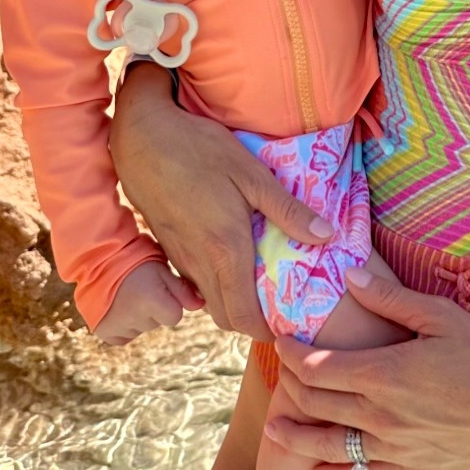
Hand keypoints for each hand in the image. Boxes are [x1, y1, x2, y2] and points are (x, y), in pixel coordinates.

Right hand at [91, 260, 198, 345]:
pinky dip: (124, 325)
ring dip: (138, 316)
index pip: (174, 317)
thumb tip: (202, 305)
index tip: (159, 288)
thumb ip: (183, 289)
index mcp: (151, 300)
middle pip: (157, 323)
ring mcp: (117, 326)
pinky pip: (124, 336)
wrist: (98, 258)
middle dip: (153, 308)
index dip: (170, 302)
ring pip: (141, 328)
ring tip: (127, 293)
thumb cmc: (135, 259)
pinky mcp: (104, 331)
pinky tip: (118, 306)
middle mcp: (134, 317)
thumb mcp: (162, 268)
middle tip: (140, 287)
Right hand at [108, 64, 336, 339]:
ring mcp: (179, 258)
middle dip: (251, 322)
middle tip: (278, 305)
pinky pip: (192, 282)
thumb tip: (326, 236)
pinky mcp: (167, 247)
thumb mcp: (251, 174)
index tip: (289, 323)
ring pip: (208, 301)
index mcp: (225, 251)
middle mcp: (199, 264)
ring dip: (232, 303)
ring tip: (259, 284)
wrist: (143, 138)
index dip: (266, 331)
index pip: (244, 317)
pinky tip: (229, 261)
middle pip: (225, 318)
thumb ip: (287, 209)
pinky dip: (213, 285)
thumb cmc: (200, 150)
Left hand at [266, 267, 469, 469]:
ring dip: (297, 435)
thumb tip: (351, 277)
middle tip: (279, 373)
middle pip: (316, 403)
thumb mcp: (444, 317)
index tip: (280, 340)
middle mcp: (380, 415)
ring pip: (328, 446)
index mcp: (384, 373)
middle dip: (290, 387)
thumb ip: (393, 299)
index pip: (317, 366)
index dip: (291, 353)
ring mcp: (394, 447)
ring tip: (276, 428)